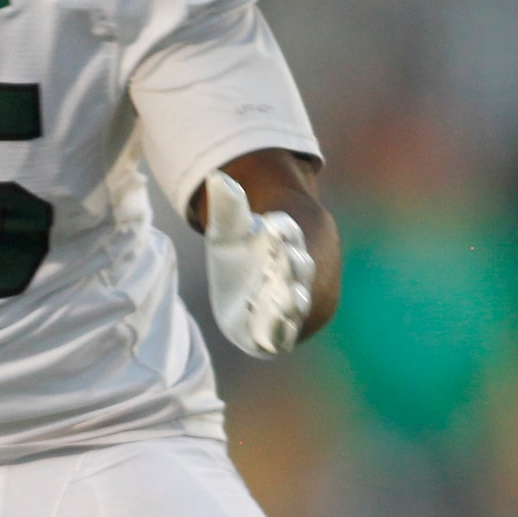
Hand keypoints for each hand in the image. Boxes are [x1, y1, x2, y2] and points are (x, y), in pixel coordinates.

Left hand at [202, 171, 314, 357]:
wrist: (278, 275)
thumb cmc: (252, 248)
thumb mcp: (232, 228)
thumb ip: (228, 206)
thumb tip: (215, 177)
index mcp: (287, 238)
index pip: (288, 233)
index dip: (282, 231)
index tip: (275, 226)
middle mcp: (301, 268)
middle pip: (299, 268)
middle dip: (291, 268)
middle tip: (282, 267)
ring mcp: (302, 297)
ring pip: (298, 301)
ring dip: (290, 305)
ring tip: (283, 307)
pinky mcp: (295, 325)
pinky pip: (288, 330)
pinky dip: (279, 333)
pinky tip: (267, 340)